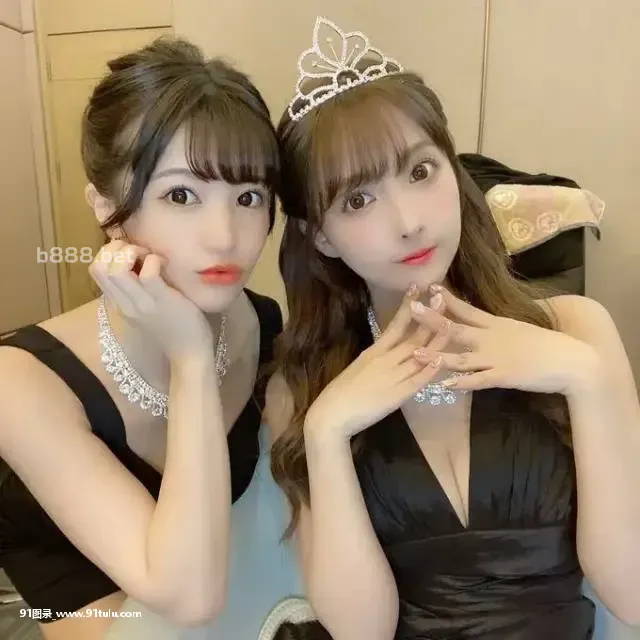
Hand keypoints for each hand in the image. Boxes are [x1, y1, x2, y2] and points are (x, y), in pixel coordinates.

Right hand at [90, 240, 214, 363]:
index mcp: (120, 304)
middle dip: (117, 248)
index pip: (96, 270)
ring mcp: (141, 303)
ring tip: (150, 256)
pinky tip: (164, 264)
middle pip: (98, 266)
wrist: (189, 353)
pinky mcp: (161, 301)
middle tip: (140, 252)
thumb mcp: (147, 308)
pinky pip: (148, 274)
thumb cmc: (174, 327)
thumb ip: (137, 290)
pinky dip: (154, 261)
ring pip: (115, 269)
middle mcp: (125, 304)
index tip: (132, 254)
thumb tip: (138, 261)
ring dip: (132, 252)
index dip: (109, 253)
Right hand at [305, 285, 452, 440]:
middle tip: (441, 297)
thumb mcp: (360, 367)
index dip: (407, 305)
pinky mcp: (397, 396)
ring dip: (435, 339)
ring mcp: (392, 376)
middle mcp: (385, 360)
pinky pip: (416, 381)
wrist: (332, 414)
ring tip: (451, 322)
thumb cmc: (342, 392)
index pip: (395, 324)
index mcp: (375, 351)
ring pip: (418, 355)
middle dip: (428, 317)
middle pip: (412, 336)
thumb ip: (376, 358)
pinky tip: (441, 360)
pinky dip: (428, 370)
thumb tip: (388, 349)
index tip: (416, 287)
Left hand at [411, 285, 599, 394]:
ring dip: (437, 356)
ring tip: (415, 354)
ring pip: (461, 357)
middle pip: (457, 328)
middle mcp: (492, 338)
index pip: (467, 309)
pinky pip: (478, 380)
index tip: (429, 287)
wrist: (573, 360)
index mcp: (496, 325)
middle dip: (432, 320)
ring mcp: (496, 357)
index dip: (447, 299)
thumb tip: (484, 319)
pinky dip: (461, 383)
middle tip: (412, 309)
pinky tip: (445, 385)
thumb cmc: (546, 345)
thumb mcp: (519, 328)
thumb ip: (498, 326)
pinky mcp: (504, 376)